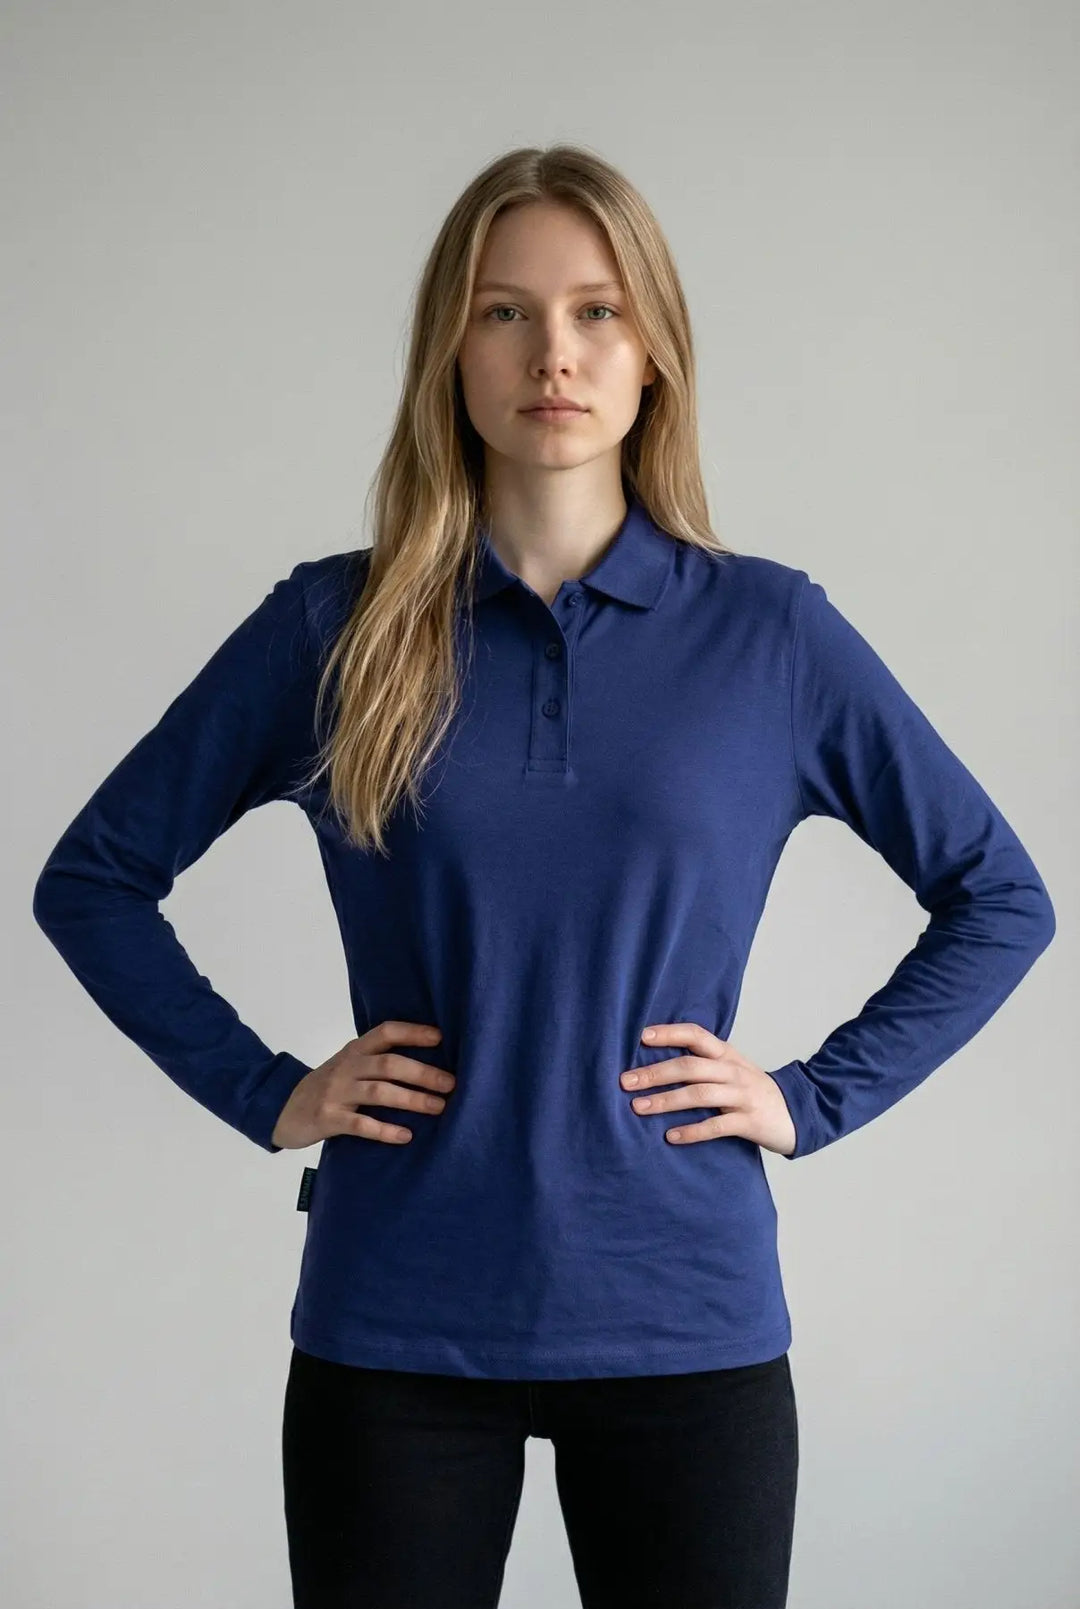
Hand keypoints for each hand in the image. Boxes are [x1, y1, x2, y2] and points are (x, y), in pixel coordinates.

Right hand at [271, 1020, 454, 1149]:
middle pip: (388, 1064)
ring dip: (412, 1099)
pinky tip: (405, 1136)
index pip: (385, 1032)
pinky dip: (384, 1130)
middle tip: (451, 1084)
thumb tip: (428, 1063)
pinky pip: (360, 1124)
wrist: (282, 1109)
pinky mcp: (328, 1118)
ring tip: (438, 1107)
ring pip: (378, 1091)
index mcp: (354, 1050)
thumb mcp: (349, 1066)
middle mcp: (346, 1067)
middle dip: (422, 1073)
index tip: (440, 1038)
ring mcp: (336, 1092)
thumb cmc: (328, 1087)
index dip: (413, 1032)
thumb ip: (377, 1060)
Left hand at [620, 1021, 795, 1156]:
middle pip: (690, 1066)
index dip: (669, 1033)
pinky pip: (716, 1126)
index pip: (696, 1035)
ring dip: (666, 1101)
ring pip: (699, 1094)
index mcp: (727, 1055)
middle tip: (626, 1081)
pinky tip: (671, 1137)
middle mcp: (733, 1071)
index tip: (642, 1037)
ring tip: (639, 1107)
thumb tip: (658, 1062)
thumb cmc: (754, 1091)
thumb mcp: (732, 1069)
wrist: (798, 1113)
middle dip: (655, 1073)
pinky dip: (692, 1131)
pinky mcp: (749, 1122)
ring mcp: (742, 1096)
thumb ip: (704, 1063)